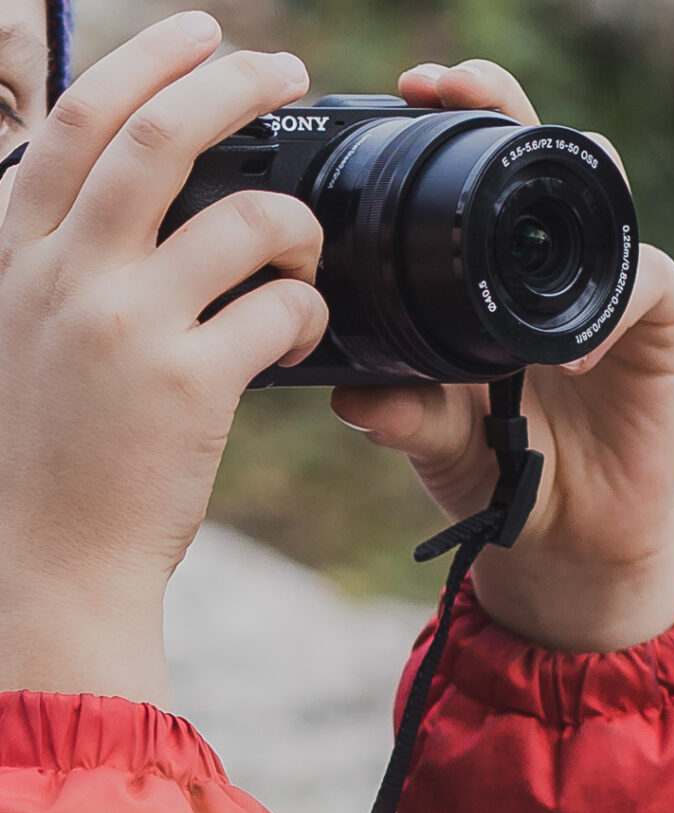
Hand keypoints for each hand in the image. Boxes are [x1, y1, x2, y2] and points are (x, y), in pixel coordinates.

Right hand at [0, 12, 327, 703]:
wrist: (45, 562)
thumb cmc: (43, 460)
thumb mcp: (19, 338)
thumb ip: (58, 266)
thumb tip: (129, 211)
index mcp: (18, 255)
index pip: (79, 119)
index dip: (149, 60)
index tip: (201, 34)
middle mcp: (63, 274)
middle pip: (160, 133)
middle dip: (235, 82)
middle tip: (286, 69)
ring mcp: (124, 326)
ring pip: (243, 218)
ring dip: (293, 223)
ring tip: (304, 251)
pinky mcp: (187, 385)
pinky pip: (279, 308)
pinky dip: (307, 308)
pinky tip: (301, 332)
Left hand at [331, 61, 673, 652]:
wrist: (563, 547)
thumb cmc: (500, 480)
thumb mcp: (436, 442)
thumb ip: (403, 415)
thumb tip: (349, 395)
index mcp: (490, 272)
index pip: (477, 171)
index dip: (452, 119)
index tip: (405, 93)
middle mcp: (551, 262)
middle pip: (540, 152)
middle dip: (501, 102)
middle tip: (450, 87)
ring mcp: (608, 286)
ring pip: (602, 192)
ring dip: (565, 168)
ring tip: (516, 169)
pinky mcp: (658, 325)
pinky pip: (642, 284)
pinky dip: (607, 306)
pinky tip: (572, 352)